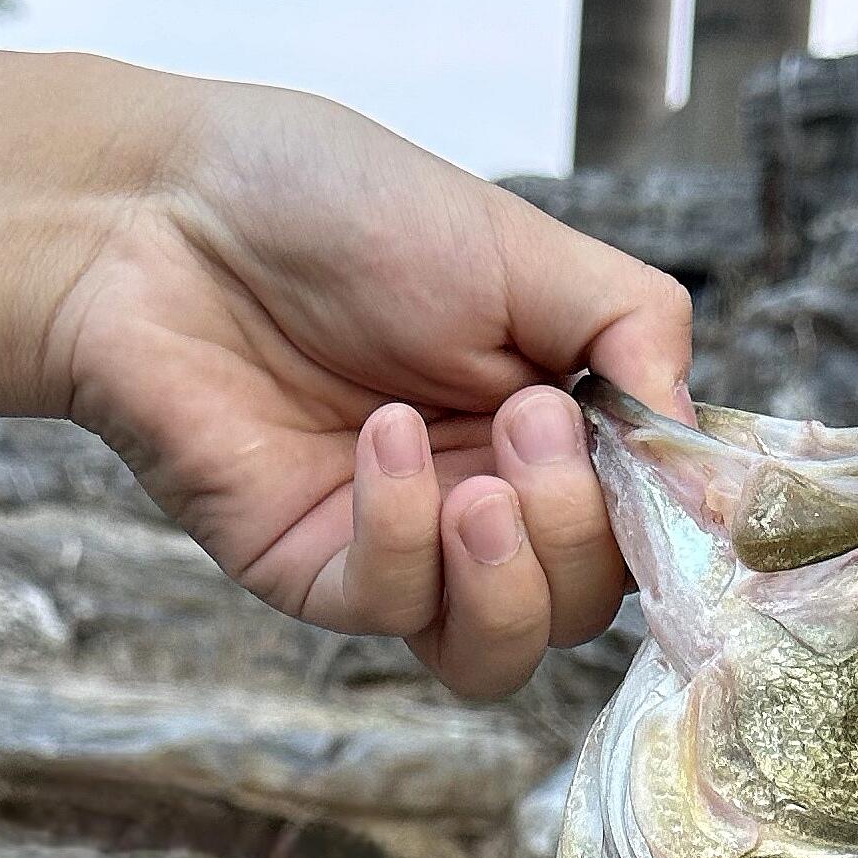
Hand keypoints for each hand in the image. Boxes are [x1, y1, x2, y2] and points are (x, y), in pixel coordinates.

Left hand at [46, 79, 693, 696]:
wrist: (163, 211)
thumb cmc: (332, 204)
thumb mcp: (525, 245)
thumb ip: (633, 332)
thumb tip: (694, 446)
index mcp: (548, 425)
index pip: (644, 526)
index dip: (667, 519)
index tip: (661, 464)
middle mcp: (482, 498)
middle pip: (587, 603)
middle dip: (581, 531)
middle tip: (532, 428)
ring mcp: (398, 548)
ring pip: (502, 653)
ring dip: (514, 579)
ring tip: (481, 483)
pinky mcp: (309, 575)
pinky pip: (391, 611)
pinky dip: (403, 533)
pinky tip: (378, 438)